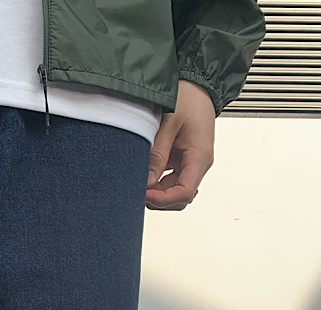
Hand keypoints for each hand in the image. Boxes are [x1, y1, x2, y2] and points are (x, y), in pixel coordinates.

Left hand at [146, 79, 214, 210]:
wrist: (197, 83)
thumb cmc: (188, 97)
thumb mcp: (169, 123)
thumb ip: (158, 153)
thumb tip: (148, 181)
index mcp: (200, 156)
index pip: (184, 193)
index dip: (163, 199)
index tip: (143, 194)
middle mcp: (199, 163)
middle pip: (180, 198)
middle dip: (159, 200)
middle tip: (136, 192)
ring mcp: (192, 162)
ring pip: (175, 191)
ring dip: (158, 193)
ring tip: (138, 184)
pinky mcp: (184, 159)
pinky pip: (172, 180)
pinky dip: (158, 183)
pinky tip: (144, 177)